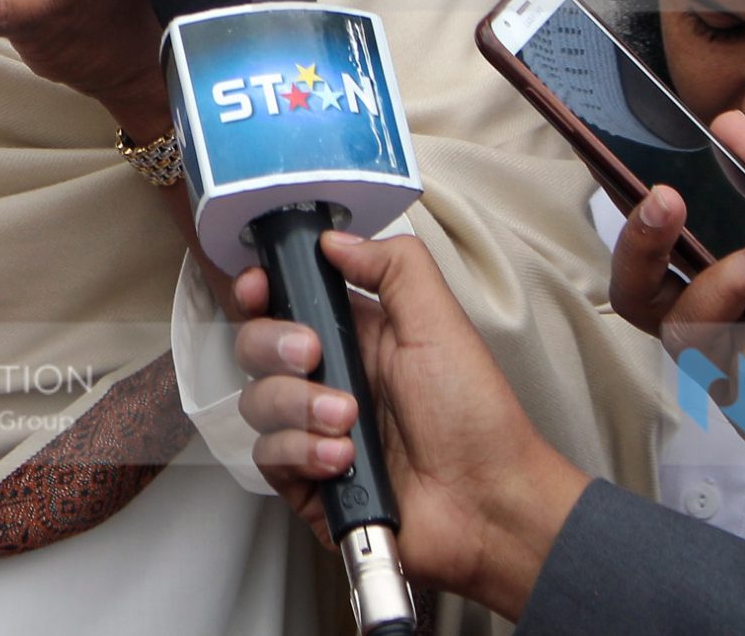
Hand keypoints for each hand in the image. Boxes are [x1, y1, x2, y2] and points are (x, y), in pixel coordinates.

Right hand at [234, 233, 589, 621]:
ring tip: (347, 421)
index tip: (258, 288)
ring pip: (257, 402)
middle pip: (256, 346)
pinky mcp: (308, 480)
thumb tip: (335, 239)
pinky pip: (267, 456)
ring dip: (298, 406)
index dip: (260, 290)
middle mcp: (330, 379)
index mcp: (357, 336)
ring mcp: (314, 432)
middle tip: (313, 354)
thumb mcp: (441, 323)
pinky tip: (343, 458)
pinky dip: (302, 453)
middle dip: (274, 345)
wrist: (488, 505)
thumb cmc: (477, 418)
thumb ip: (394, 267)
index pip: (285, 301)